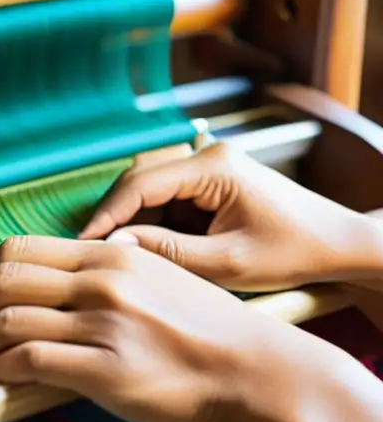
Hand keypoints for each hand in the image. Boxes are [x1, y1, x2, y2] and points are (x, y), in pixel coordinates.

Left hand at [0, 235, 318, 421]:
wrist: (260, 372)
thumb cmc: (209, 333)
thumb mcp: (157, 281)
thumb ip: (104, 276)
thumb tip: (50, 289)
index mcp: (110, 254)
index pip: (19, 251)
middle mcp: (103, 279)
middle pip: (2, 277)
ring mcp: (104, 323)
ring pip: (7, 319)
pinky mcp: (107, 369)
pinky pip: (27, 361)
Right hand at [77, 143, 382, 291]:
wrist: (339, 244)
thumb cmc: (295, 252)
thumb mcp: (226, 263)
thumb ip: (167, 252)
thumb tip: (114, 245)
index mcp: (215, 168)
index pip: (141, 183)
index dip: (107, 213)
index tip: (82, 241)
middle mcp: (209, 158)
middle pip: (140, 182)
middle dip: (115, 217)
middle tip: (91, 251)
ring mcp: (210, 169)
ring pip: (151, 192)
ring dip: (134, 223)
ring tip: (118, 257)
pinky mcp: (211, 184)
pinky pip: (168, 201)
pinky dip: (154, 225)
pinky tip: (147, 250)